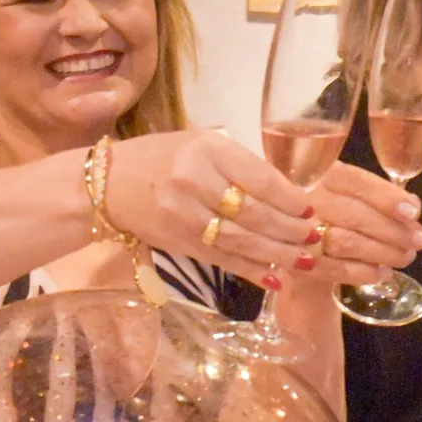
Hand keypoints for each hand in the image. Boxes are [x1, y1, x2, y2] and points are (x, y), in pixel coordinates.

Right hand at [102, 129, 323, 290]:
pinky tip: (274, 277)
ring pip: (241, 240)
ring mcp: (184, 215)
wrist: (104, 184)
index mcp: (207, 150)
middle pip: (254, 214)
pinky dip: (250, 270)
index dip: (290, 198)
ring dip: (277, 254)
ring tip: (304, 260)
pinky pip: (221, 259)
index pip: (259, 179)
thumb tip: (288, 193)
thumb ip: (238, 164)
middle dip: (290, 230)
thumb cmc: (159, 158)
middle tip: (316, 239)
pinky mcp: (177, 242)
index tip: (311, 209)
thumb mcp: (200, 144)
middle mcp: (195, 181)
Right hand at [303, 162, 421, 286]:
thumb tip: (411, 207)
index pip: (356, 181)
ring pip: (344, 242)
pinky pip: (331, 270)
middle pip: (353, 214)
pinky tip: (383, 274)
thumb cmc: (331, 207)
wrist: (288, 236)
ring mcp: (296, 231)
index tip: (413, 213)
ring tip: (405, 257)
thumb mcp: (351, 191)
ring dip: (381, 252)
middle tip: (418, 241)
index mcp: (323, 173)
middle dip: (392, 230)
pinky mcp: (294, 261)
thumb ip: (380, 194)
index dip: (387, 197)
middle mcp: (305, 198)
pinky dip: (362, 273)